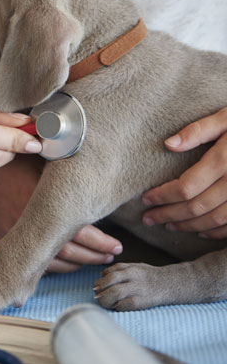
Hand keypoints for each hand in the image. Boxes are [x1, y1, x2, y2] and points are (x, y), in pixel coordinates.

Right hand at [0, 156, 122, 272]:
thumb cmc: (11, 158)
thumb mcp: (40, 159)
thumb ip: (66, 172)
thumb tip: (101, 166)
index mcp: (39, 203)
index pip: (79, 232)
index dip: (101, 242)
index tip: (116, 245)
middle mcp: (24, 223)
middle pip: (68, 253)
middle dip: (94, 256)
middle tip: (111, 255)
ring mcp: (9, 234)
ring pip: (49, 262)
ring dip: (76, 264)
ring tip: (94, 259)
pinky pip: (29, 261)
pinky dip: (51, 265)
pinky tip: (65, 261)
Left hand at [141, 108, 226, 238]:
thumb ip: (199, 130)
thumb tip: (168, 144)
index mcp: (225, 160)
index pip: (185, 187)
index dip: (162, 196)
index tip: (145, 199)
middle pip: (196, 206)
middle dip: (168, 214)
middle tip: (148, 219)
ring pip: (215, 219)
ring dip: (188, 226)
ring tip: (168, 225)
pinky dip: (216, 232)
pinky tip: (201, 232)